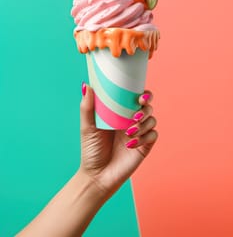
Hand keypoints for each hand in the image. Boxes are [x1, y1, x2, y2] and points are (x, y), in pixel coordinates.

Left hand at [79, 83, 157, 197]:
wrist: (97, 175)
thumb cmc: (91, 149)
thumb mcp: (87, 126)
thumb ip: (87, 107)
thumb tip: (87, 85)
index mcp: (120, 112)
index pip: (135, 97)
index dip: (142, 93)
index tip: (140, 96)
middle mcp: (132, 121)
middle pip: (148, 107)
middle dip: (146, 108)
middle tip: (136, 115)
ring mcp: (139, 133)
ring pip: (152, 120)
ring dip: (144, 124)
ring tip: (129, 132)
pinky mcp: (144, 146)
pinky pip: (152, 136)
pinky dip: (144, 137)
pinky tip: (130, 144)